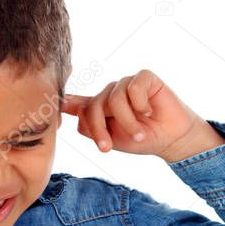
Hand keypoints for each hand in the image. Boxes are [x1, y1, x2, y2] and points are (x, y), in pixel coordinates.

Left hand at [61, 69, 218, 159]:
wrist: (171, 139)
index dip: (63, 101)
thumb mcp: (113, 139)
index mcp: (99, 108)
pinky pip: (133, 88)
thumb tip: (74, 116)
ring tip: (139, 134)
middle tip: (107, 148)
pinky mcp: (143, 77)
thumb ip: (92, 128)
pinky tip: (149, 111)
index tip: (53, 103)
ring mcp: (125, 84)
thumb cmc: (142, 140)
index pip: (76, 102)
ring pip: (114, 100)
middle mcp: (109, 94)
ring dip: (127, 122)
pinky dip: (140, 104)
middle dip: (99, 129)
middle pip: (93, 106)